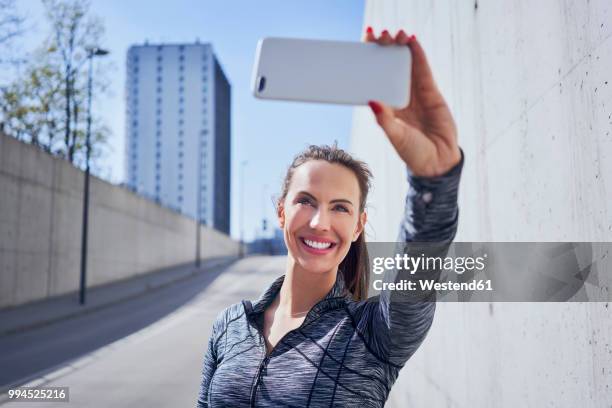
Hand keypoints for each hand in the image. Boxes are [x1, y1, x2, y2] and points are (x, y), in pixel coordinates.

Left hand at [364, 28, 460, 177]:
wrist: (438, 161)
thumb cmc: (413, 153)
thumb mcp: (395, 136)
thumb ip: (385, 119)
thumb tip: (372, 101)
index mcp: (387, 106)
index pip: (376, 79)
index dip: (371, 62)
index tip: (363, 45)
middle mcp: (400, 97)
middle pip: (390, 68)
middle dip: (385, 50)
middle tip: (379, 35)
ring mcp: (416, 94)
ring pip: (407, 66)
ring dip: (402, 49)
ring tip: (396, 34)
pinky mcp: (432, 93)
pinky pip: (424, 71)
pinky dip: (419, 56)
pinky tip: (412, 43)